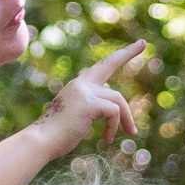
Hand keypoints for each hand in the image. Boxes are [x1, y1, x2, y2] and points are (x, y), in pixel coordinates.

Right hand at [29, 40, 145, 158]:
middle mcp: (80, 83)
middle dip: (127, 52)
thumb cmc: (57, 136)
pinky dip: (114, 127)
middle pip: (109, 64)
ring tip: (130, 133)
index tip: (135, 45)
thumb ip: (92, 107)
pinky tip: (106, 140)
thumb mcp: (77, 117)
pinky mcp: (88, 103)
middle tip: (143, 42)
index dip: (119, 56)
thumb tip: (112, 108)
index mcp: (78, 86)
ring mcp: (84, 91)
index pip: (101, 67)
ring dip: (126, 118)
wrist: (41, 142)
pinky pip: (113, 112)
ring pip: (117, 99)